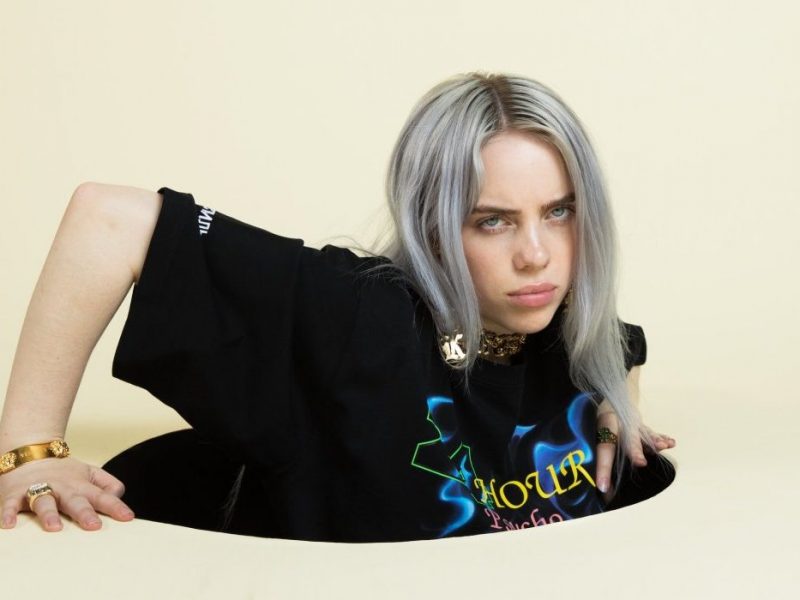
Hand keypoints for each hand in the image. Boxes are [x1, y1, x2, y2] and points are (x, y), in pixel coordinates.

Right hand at [0, 456, 133, 530]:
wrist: (29, 453)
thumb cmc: (62, 471)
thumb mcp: (89, 473)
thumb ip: (107, 484)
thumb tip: (120, 496)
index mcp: (81, 485)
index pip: (102, 496)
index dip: (115, 506)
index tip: (128, 518)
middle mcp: (61, 487)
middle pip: (75, 500)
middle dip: (84, 513)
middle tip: (94, 526)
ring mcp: (38, 489)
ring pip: (44, 501)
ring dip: (49, 514)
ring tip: (55, 528)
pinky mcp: (14, 494)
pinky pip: (10, 505)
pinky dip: (8, 513)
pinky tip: (10, 525)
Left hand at [595, 407, 675, 503]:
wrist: (608, 403)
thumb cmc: (599, 427)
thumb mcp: (593, 436)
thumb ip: (597, 457)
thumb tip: (601, 489)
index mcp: (603, 430)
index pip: (603, 449)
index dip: (603, 468)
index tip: (603, 486)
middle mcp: (619, 426)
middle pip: (627, 439)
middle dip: (634, 451)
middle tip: (640, 462)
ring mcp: (632, 425)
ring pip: (643, 434)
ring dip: (653, 441)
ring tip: (663, 445)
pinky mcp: (641, 427)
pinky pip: (652, 433)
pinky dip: (661, 438)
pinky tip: (671, 443)